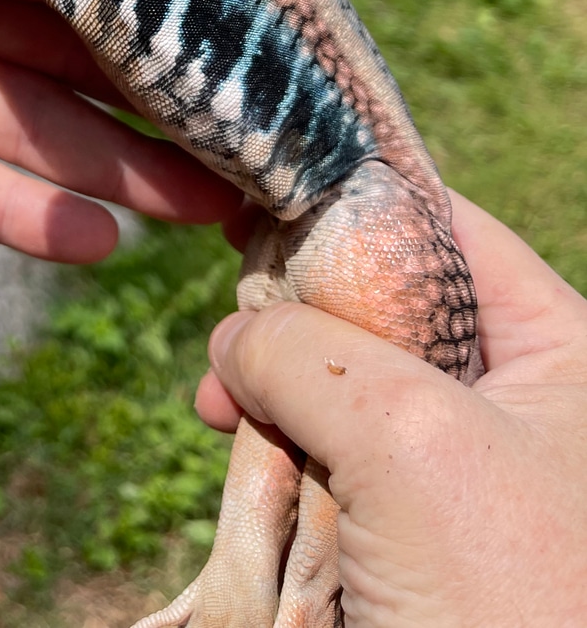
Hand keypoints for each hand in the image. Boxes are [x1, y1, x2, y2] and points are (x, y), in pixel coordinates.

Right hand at [198, 194, 586, 625]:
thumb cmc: (508, 602)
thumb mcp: (408, 439)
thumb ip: (309, 349)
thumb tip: (239, 330)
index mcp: (560, 349)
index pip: (447, 227)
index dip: (350, 199)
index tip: (258, 189)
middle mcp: (519, 397)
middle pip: (383, 301)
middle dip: (294, 311)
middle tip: (232, 330)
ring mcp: (466, 469)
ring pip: (343, 383)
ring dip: (275, 390)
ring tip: (222, 410)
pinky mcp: (414, 532)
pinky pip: (332, 458)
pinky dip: (278, 452)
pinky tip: (238, 452)